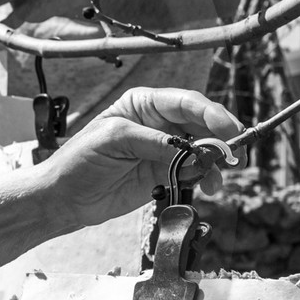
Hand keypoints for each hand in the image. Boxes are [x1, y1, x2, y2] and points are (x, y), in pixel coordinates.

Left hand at [34, 88, 241, 233]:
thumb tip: (192, 152)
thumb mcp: (115, 141)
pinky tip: (209, 186)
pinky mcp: (165, 173)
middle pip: (201, 123)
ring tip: (218, 179)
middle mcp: (157, 122)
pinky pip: (195, 171)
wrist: (65, 198)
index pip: (185, 102)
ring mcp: (164, 148)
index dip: (210, 113)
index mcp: (142, 104)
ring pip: (203, 149)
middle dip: (221, 137)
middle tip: (235, 154)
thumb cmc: (80, 161)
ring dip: (216, 162)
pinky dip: (207, 177)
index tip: (227, 129)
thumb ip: (155, 143)